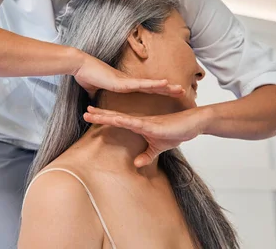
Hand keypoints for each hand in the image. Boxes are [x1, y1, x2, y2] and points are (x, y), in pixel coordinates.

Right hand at [72, 52, 183, 98]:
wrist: (79, 66)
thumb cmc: (85, 75)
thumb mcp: (93, 90)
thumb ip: (96, 95)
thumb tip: (93, 103)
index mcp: (123, 85)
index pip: (145, 88)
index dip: (157, 90)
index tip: (169, 92)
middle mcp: (128, 82)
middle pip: (152, 85)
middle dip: (167, 88)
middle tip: (183, 90)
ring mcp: (126, 81)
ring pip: (151, 84)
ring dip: (166, 86)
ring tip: (180, 88)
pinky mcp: (122, 82)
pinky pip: (142, 84)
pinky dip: (154, 84)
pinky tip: (166, 83)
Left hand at [83, 106, 211, 167]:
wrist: (192, 125)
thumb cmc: (176, 132)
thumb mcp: (159, 148)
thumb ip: (147, 155)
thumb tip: (136, 164)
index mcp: (138, 125)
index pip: (116, 121)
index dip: (103, 118)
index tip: (89, 116)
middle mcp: (138, 121)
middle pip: (114, 117)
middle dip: (99, 115)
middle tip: (84, 111)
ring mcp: (144, 122)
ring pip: (120, 118)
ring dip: (106, 116)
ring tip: (91, 113)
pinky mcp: (153, 125)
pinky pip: (136, 123)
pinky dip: (125, 121)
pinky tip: (115, 119)